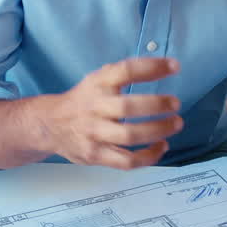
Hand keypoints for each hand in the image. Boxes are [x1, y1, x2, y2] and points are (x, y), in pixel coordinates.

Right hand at [43, 57, 183, 168]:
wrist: (49, 125)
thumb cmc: (82, 101)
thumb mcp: (96, 80)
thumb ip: (121, 74)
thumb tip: (162, 66)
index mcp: (97, 84)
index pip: (126, 70)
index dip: (152, 67)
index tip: (174, 66)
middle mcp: (95, 107)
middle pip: (128, 107)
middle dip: (157, 105)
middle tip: (175, 103)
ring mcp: (94, 133)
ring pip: (130, 135)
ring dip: (158, 130)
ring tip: (176, 124)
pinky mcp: (96, 155)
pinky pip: (127, 161)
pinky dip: (149, 156)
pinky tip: (162, 146)